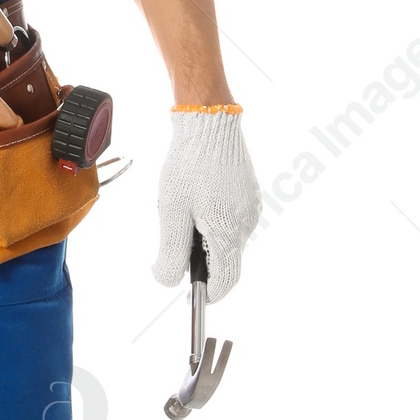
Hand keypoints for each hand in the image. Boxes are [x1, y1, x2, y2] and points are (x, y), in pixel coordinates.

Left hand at [152, 108, 260, 303]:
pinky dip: (212, 221)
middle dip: (200, 260)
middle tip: (174, 238)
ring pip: (226, 239)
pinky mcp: (248, 194)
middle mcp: (247, 224)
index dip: (209, 293)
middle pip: (225, 260)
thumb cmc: (189, 166)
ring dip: (204, 238)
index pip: (226, 280)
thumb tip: (168, 280)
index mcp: (230, 232)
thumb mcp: (172, 213)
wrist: (208, 123)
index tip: (190, 296)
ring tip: (181, 210)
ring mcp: (250, 208)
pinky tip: (194, 200)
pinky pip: (230, 219)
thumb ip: (172, 252)